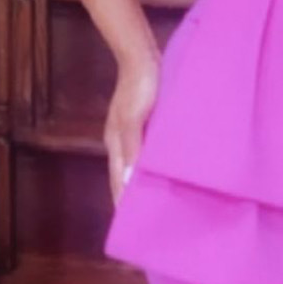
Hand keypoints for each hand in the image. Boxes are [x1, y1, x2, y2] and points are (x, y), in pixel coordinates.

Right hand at [105, 48, 160, 205]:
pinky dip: (154, 166)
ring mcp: (133, 133)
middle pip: (125, 177)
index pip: (117, 182)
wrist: (142, 56)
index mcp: (115, 145)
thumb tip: (128, 182)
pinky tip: (167, 172)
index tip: (132, 227)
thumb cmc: (139, 87)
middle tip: (150, 220)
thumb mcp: (134, 120)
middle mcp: (121, 143)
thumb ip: (132, 150)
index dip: (122, 202)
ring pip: (137, 166)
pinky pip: (148, 153)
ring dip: (145, 183)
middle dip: (133, 198)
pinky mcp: (146, 124)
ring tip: (161, 202)